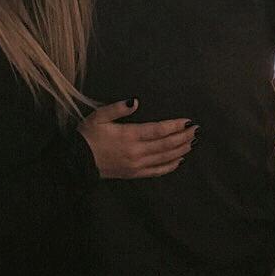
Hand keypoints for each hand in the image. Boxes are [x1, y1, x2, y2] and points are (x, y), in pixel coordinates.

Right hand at [78, 99, 196, 178]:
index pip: (158, 130)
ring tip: (193, 142)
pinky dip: (170, 166)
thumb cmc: (87, 136)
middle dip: (183, 137)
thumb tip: (136, 101)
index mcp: (129, 135)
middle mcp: (136, 152)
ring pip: (164, 158)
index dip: (175, 126)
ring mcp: (136, 165)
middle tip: (197, 130)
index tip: (188, 121)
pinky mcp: (134, 174)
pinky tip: (179, 160)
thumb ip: (118, 108)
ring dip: (181, 150)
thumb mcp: (98, 116)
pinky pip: (157, 171)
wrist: (77, 162)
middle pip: (166, 145)